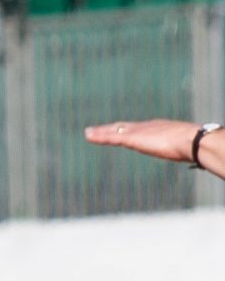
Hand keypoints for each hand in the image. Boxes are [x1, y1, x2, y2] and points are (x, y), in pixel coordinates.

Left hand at [84, 119, 202, 164]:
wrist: (192, 140)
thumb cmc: (192, 144)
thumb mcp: (184, 145)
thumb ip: (182, 148)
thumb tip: (192, 153)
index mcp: (157, 128)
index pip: (137, 128)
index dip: (126, 129)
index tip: (117, 130)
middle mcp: (145, 127)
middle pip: (122, 127)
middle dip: (109, 128)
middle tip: (95, 130)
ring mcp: (138, 132)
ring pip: (114, 131)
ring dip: (100, 132)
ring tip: (88, 133)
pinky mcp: (132, 138)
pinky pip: (111, 137)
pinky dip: (99, 136)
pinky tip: (89, 136)